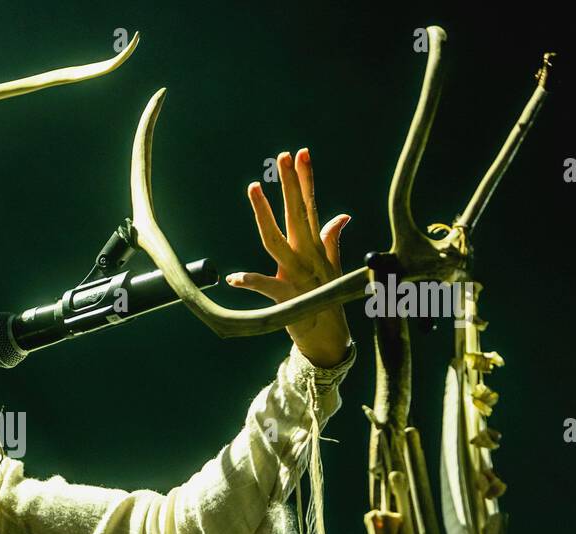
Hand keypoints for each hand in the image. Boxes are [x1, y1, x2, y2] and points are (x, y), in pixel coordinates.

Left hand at [225, 147, 352, 368]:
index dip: (305, 180)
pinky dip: (251, 282)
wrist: (328, 338)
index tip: (301, 154)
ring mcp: (297, 275)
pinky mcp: (287, 298)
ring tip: (253, 187)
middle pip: (296, 214)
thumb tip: (341, 216)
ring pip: (276, 240)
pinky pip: (267, 287)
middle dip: (290, 184)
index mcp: (314, 247)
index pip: (309, 207)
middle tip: (283, 156)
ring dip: (264, 214)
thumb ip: (332, 240)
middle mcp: (307, 256)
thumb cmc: (324, 299)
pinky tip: (234, 278)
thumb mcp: (330, 267)